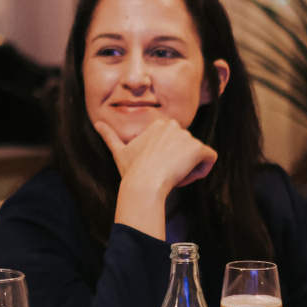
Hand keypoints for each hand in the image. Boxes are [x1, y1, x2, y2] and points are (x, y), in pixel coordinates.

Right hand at [95, 117, 217, 240]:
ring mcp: (188, 136)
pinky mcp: (199, 148)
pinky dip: (201, 171)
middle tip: (163, 174)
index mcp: (159, 124)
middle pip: (186, 149)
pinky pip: (209, 160)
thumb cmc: (132, 170)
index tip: (155, 167)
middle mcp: (174, 126)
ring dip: (188, 170)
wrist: (144, 183)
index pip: (173, 143)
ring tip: (171, 177)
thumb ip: (109, 135)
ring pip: (196, 156)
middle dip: (178, 163)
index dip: (167, 158)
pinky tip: (184, 177)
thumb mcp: (119, 151)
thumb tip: (96, 123)